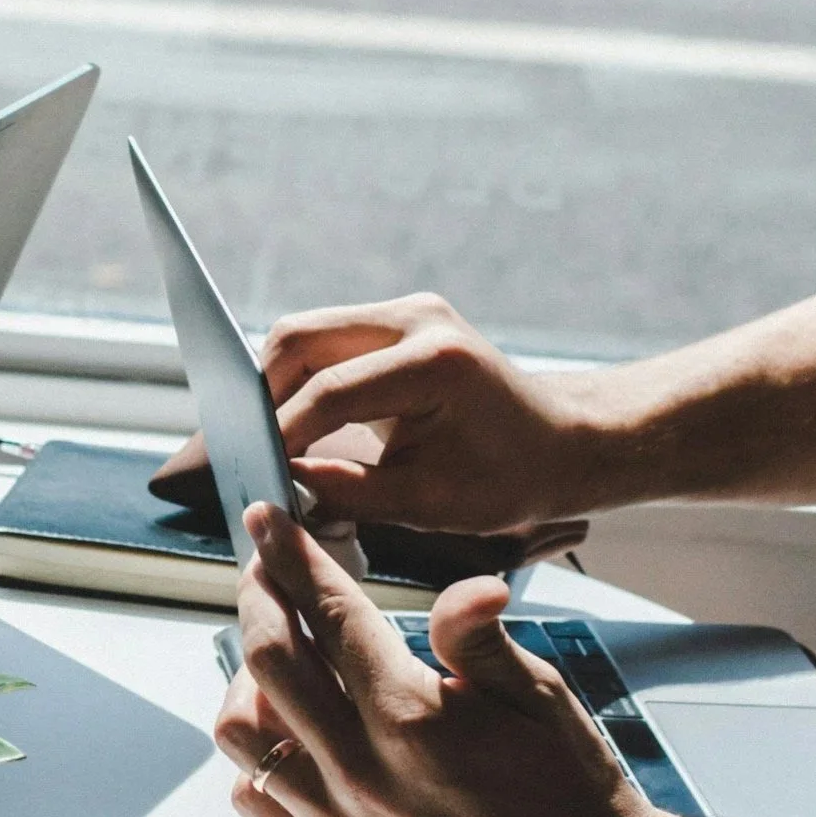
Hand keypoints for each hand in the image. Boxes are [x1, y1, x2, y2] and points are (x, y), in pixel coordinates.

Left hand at [213, 503, 671, 816]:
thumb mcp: (542, 699)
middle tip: (264, 573)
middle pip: (267, 660)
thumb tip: (467, 584)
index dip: (292, 557)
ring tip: (277, 660)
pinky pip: (254, 800)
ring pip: (242, 733)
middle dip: (258, 599)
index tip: (267, 520)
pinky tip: (288, 736)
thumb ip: (481, 638)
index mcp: (413, 718)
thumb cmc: (571, 791)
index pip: (328, 613)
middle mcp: (362, 772)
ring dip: (248, 682)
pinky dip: (256, 759)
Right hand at [260, 294, 602, 531]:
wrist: (564, 442)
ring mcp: (406, 313)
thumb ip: (350, 492)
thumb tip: (283, 485)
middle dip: (263, 397)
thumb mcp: (431, 503)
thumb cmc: (512, 478)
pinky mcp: (396, 322)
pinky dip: (300, 380)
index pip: (328, 391)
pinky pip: (325, 341)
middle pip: (299, 339)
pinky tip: (297, 423)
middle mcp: (417, 320)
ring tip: (272, 440)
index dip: (281, 434)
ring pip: (304, 334)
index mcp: (435, 362)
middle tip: (251, 451)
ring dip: (277, 385)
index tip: (256, 473)